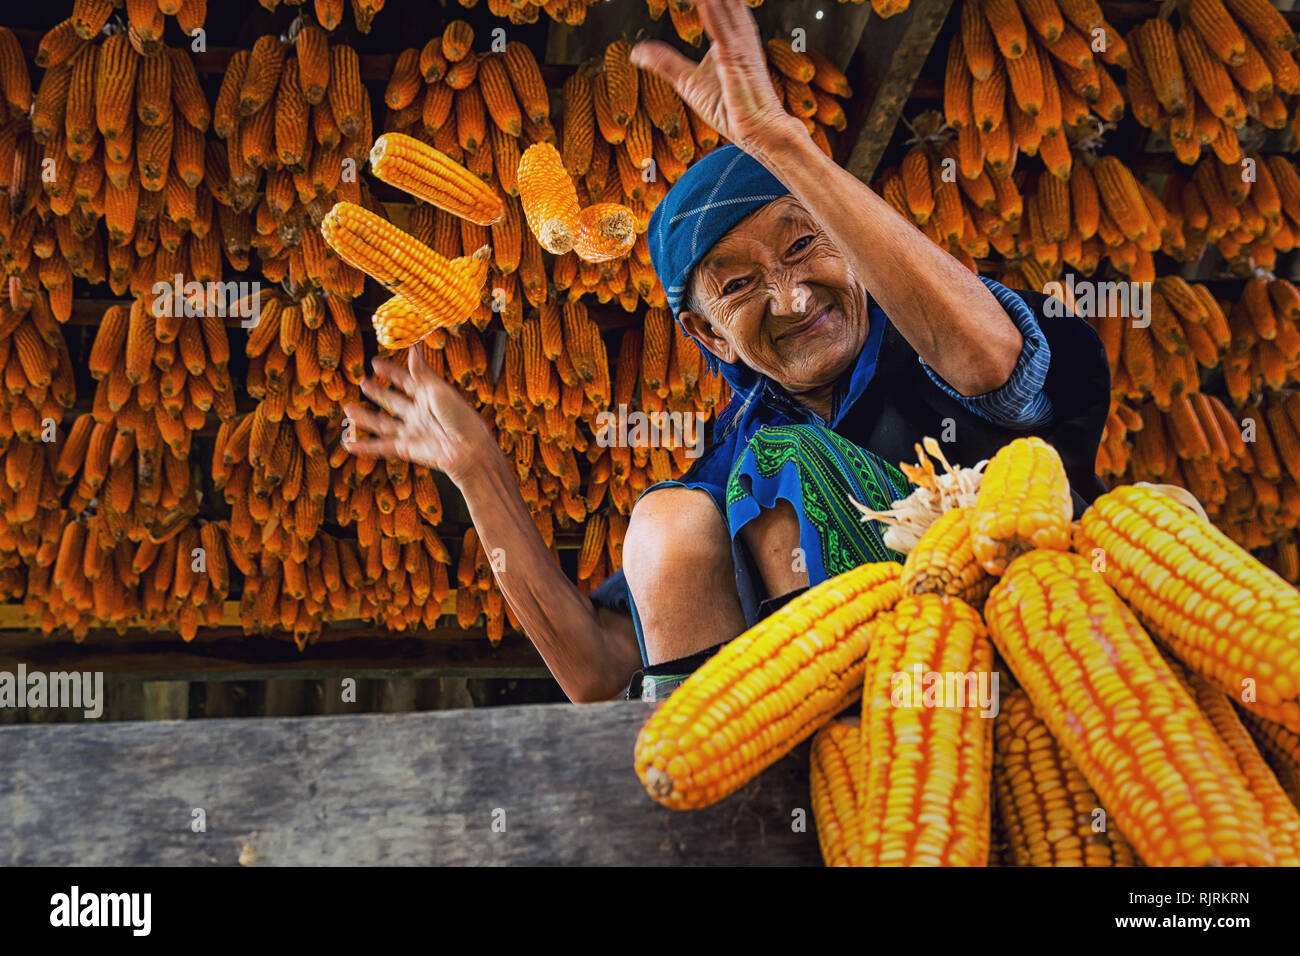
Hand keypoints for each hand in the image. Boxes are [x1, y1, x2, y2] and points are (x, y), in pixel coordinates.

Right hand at [342, 347, 498, 486]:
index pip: (406, 380)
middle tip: (362, 382)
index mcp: (429, 396)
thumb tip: (412, 348)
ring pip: (382, 423)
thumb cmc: (460, 418)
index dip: (391, 372)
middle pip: (393, 401)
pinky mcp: (406, 448)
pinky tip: (349, 444)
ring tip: (348, 410)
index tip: (375, 363)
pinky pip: (381, 447)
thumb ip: (422, 372)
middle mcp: (418, 413)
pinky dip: (364, 447)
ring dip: (365, 418)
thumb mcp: (439, 390)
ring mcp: (411, 431)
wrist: (468, 450)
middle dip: (378, 392)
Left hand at [630, 0, 806, 163]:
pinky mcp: (737, 60)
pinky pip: (723, 32)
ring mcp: (739, 46)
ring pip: (723, 8)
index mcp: (730, 36)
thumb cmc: (731, 108)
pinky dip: (712, 14)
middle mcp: (738, 35)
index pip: (715, 4)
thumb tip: (637, 51)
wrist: (759, 130)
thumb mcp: (688, 82)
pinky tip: (704, 1)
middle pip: (723, 1)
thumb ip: (665, 62)